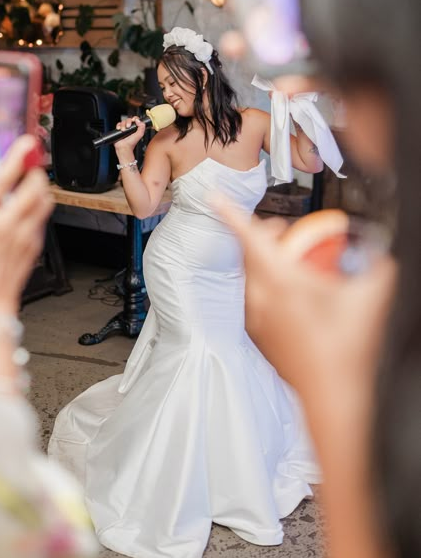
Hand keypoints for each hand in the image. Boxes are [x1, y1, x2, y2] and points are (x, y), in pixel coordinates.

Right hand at [0, 135, 53, 315]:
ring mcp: (23, 235)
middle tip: (31, 169)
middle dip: (35, 173)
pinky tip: (27, 213)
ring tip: (32, 189)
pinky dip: (39, 210)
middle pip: (32, 187)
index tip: (25, 144)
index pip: (2, 180)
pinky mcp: (34, 245)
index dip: (16, 158)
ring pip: (44, 201)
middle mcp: (4, 224)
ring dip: (41, 190)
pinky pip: (43, 219)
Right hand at [114, 116, 145, 151]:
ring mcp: (124, 128)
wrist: (124, 147)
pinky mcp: (119, 130)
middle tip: (128, 126)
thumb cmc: (132, 143)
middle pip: (129, 119)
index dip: (135, 118)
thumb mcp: (140, 134)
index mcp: (136, 128)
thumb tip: (138, 120)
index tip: (134, 120)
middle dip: (128, 121)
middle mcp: (130, 127)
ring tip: (123, 130)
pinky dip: (118, 125)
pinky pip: (118, 124)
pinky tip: (119, 129)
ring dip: (123, 125)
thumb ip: (142, 127)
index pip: (136, 119)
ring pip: (123, 121)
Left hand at [211, 195, 396, 402]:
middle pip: (249, 251)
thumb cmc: (344, 351)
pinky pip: (254, 296)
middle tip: (284, 229)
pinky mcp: (258, 333)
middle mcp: (260, 297)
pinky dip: (266, 282)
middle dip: (262, 232)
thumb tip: (380, 254)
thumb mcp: (370, 297)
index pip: (248, 237)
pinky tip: (291, 292)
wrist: (331, 397)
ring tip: (290, 258)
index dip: (230, 213)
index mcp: (280, 280)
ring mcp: (256, 317)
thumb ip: (378, 266)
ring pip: (250, 274)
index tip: (214, 197)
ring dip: (265, 257)